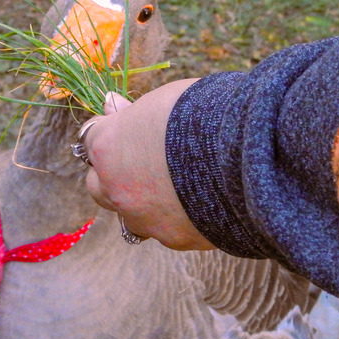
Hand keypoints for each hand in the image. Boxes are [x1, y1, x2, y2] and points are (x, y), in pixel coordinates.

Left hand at [83, 80, 214, 250]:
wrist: (248, 153)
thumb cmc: (204, 113)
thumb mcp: (162, 100)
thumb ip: (132, 111)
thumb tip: (112, 103)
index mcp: (108, 146)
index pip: (90, 140)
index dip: (110, 134)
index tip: (125, 129)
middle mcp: (115, 186)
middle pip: (97, 185)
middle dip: (114, 175)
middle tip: (142, 162)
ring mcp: (141, 217)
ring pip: (130, 215)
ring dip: (143, 202)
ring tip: (176, 185)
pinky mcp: (173, 238)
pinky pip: (165, 229)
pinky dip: (177, 217)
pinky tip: (199, 202)